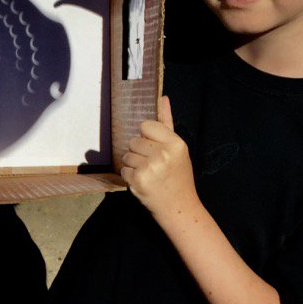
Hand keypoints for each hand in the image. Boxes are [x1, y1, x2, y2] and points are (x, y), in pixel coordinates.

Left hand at [120, 96, 196, 215]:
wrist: (179, 206)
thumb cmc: (177, 174)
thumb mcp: (178, 148)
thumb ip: (167, 122)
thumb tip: (163, 97)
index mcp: (175, 143)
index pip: (146, 126)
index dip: (148, 137)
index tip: (156, 148)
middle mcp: (163, 154)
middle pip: (134, 141)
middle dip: (140, 152)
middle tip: (154, 165)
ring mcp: (150, 168)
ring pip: (126, 155)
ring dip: (133, 164)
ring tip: (149, 173)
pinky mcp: (138, 180)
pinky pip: (123, 169)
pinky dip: (129, 176)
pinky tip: (143, 181)